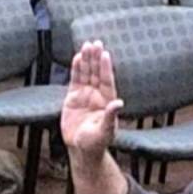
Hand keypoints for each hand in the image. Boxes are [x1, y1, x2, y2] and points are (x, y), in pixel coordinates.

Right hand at [61, 41, 123, 164]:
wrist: (81, 150)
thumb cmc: (96, 143)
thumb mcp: (105, 131)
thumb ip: (110, 116)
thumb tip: (119, 103)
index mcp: (107, 101)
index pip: (106, 80)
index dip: (105, 68)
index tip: (105, 54)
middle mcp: (97, 95)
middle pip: (96, 73)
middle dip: (95, 58)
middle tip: (95, 43)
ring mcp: (85, 95)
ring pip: (86, 73)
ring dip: (86, 60)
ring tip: (86, 45)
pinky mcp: (73, 98)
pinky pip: (75, 80)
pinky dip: (76, 69)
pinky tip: (77, 58)